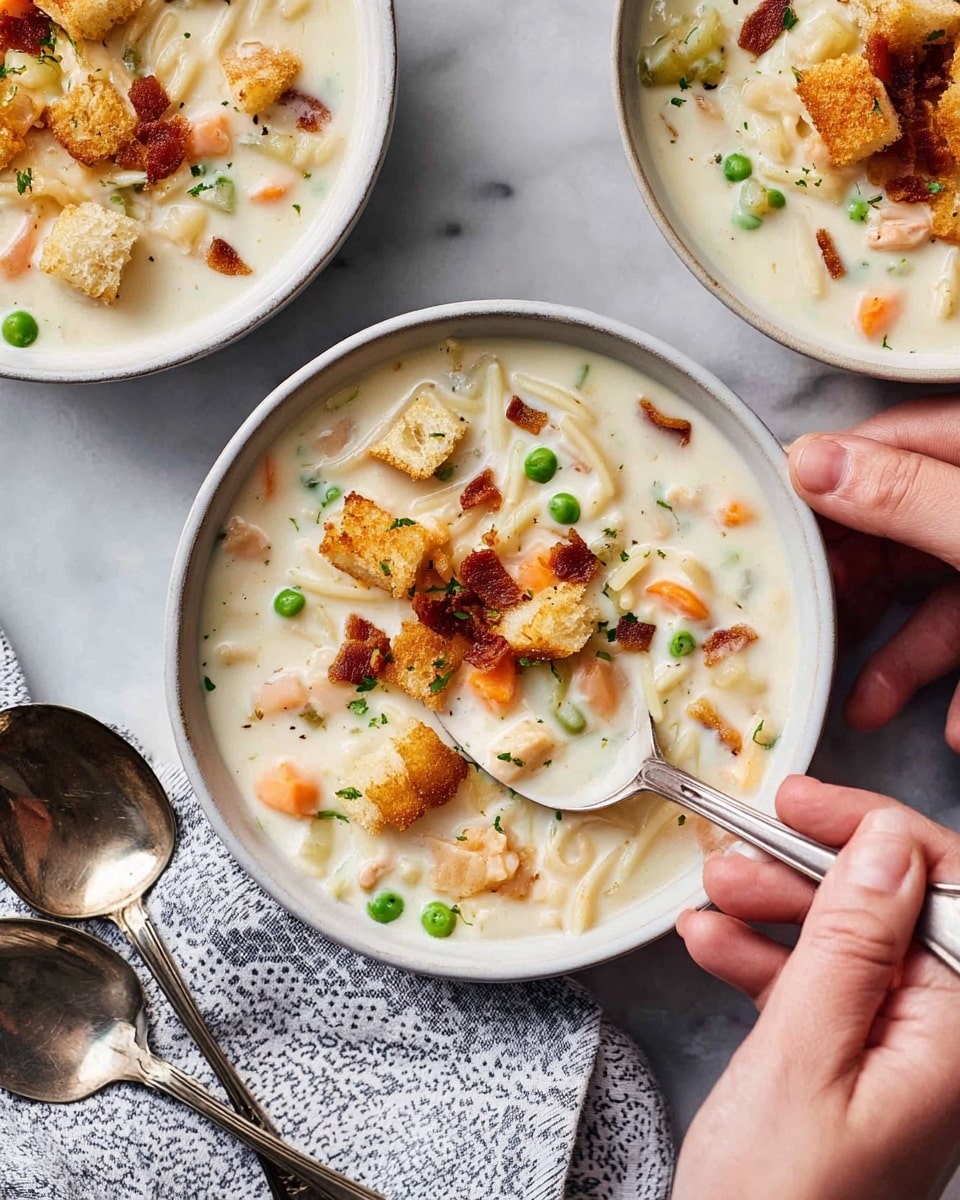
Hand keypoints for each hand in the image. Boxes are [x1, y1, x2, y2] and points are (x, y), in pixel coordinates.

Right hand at [673, 777, 959, 1199]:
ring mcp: (898, 1055)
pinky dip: (762, 961)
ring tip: (709, 900)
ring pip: (849, 944)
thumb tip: (887, 846)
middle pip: (894, 913)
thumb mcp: (802, 1055)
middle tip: (736, 854)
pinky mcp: (853, 1067)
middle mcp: (943, 1041)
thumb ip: (849, 944)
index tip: (804, 806)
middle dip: (812, 874)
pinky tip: (712, 947)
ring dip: (776, 912)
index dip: (881, 835)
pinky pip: (819, 988)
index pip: (950, 894)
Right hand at [788, 398, 959, 748]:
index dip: (815, 488)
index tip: (761, 533)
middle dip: (850, 590)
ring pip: (932, 594)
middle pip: (892, 529)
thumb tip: (806, 462)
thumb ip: (905, 496)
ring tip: (865, 708)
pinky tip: (954, 727)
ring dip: (900, 657)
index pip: (877, 447)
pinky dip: (958, 685)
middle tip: (801, 628)